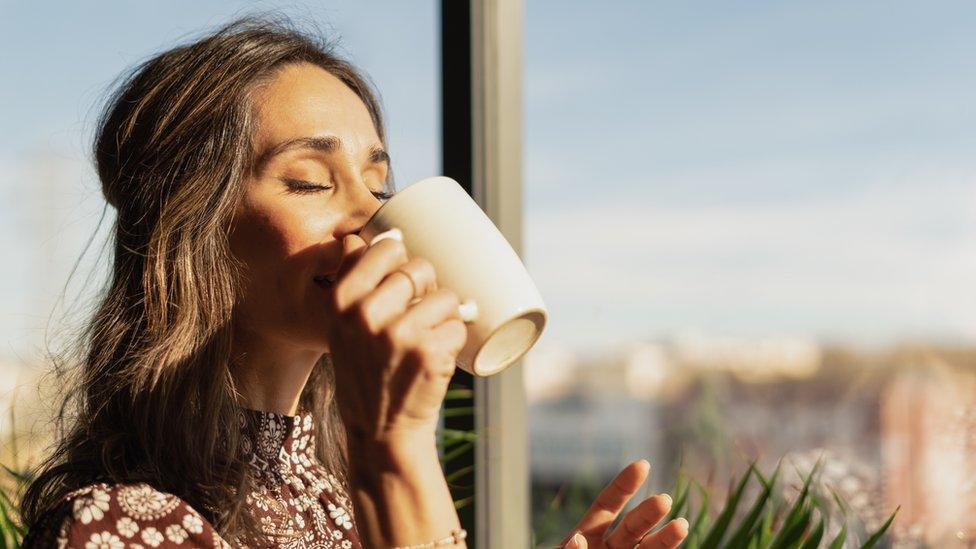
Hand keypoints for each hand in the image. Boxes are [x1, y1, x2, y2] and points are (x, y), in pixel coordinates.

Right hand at [325, 233, 467, 444]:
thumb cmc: (365, 374)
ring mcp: (398, 333)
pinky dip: (456, 339)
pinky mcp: (428, 351)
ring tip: (427, 339)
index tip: (402, 278)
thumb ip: (354, 284)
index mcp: (341, 301)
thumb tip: (378, 236)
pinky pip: (458, 323)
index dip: (401, 258)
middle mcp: (365, 313)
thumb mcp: (341, 329)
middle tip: (418, 317)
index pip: (384, 247)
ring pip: (445, 295)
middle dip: (427, 289)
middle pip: (419, 267)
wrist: (381, 432)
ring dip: (445, 316)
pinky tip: (437, 357)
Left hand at [559, 460, 687, 548]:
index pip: (607, 505)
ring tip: (680, 525)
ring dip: (664, 540)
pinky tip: (675, 539)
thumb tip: (577, 540)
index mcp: (586, 537)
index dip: (624, 485)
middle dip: (647, 514)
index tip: (643, 464)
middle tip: (663, 501)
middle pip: (631, 527)